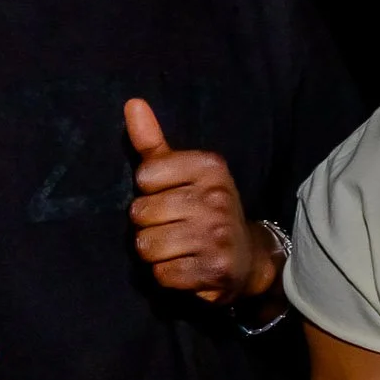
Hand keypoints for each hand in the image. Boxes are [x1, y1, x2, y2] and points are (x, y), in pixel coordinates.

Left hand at [125, 98, 270, 304]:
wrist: (248, 258)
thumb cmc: (205, 209)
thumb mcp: (183, 172)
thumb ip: (153, 141)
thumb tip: (131, 103)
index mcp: (210, 166)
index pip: (144, 175)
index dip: (149, 191)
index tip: (172, 196)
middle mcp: (217, 197)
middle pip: (141, 213)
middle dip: (149, 225)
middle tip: (174, 227)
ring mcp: (218, 234)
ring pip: (147, 246)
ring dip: (155, 253)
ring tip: (178, 248)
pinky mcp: (216, 269)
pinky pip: (162, 274)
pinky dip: (168, 276)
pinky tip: (187, 267)